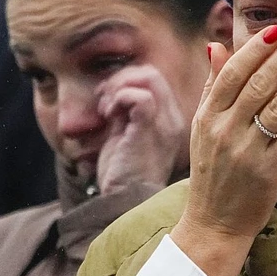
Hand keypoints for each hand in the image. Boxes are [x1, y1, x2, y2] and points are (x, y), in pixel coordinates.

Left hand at [94, 65, 187, 194]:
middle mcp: (172, 119)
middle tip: (104, 100)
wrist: (125, 202)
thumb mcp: (126, 135)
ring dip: (118, 87)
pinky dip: (119, 98)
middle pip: (152, 73)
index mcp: (168, 120)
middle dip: (121, 79)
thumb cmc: (124, 174)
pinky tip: (109, 115)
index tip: (107, 99)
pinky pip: (140, 96)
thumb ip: (126, 111)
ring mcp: (164, 124)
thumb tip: (112, 89)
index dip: (127, 80)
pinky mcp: (150, 130)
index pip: (155, 79)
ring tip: (106, 108)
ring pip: (148, 78)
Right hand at [171, 26, 276, 275]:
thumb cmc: (213, 170)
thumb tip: (215, 45)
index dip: (254, 50)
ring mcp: (245, 152)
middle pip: (257, 86)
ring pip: (276, 108)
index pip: (231, 75)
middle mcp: (224, 131)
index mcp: (207, 117)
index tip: (275, 30)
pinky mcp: (267, 171)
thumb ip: (213, 86)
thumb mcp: (204, 126)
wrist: (213, 223)